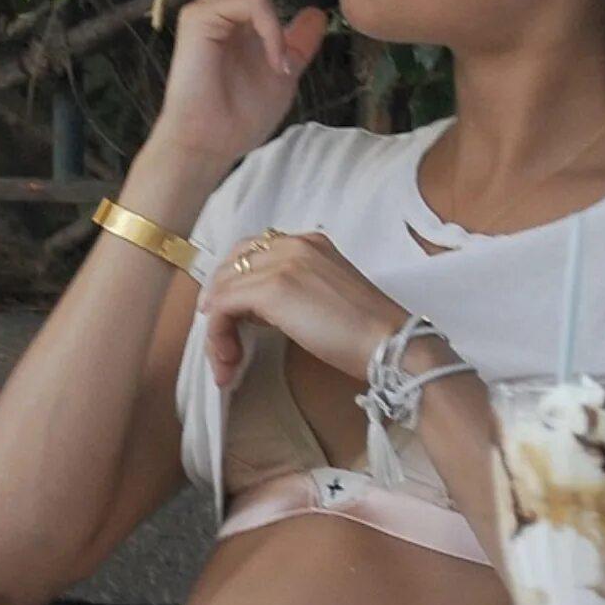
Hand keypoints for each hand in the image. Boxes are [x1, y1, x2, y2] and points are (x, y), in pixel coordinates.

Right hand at [151, 0, 331, 169]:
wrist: (208, 145)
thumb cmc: (240, 111)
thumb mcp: (286, 68)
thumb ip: (299, 39)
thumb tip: (320, 14)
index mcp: (241, 3)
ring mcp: (208, 7)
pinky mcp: (200, 22)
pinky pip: (251, 8)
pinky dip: (273, 33)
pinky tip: (279, 64)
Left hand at [198, 230, 408, 386]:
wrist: (388, 341)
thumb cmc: (364, 331)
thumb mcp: (324, 295)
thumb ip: (292, 290)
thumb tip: (255, 311)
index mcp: (308, 242)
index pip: (252, 253)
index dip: (234, 286)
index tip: (232, 320)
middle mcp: (291, 244)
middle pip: (231, 266)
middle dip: (218, 305)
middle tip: (223, 344)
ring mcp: (281, 263)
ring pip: (222, 289)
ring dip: (217, 329)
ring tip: (226, 362)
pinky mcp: (272, 289)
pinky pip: (223, 306)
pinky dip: (217, 332)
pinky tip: (225, 354)